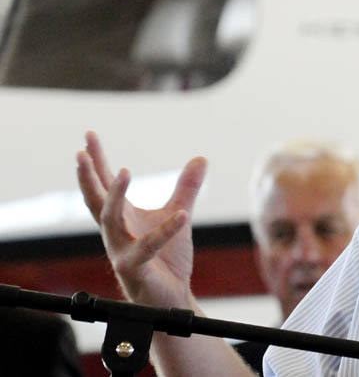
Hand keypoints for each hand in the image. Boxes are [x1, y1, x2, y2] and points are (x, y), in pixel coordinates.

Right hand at [76, 131, 206, 307]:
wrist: (172, 299)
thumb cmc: (168, 259)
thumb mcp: (179, 213)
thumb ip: (186, 187)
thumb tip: (201, 158)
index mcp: (122, 218)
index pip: (103, 185)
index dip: (96, 161)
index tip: (88, 136)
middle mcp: (115, 234)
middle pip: (96, 199)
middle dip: (88, 175)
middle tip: (82, 152)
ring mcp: (121, 252)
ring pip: (110, 220)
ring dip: (114, 195)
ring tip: (123, 170)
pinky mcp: (136, 270)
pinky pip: (148, 248)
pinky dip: (166, 231)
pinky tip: (183, 215)